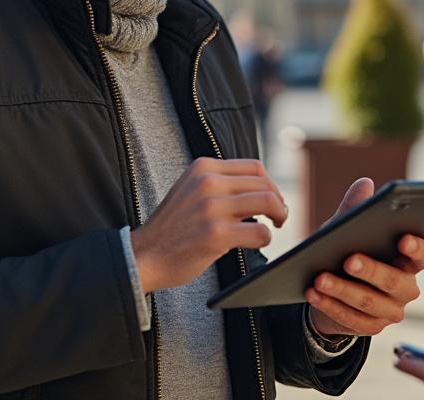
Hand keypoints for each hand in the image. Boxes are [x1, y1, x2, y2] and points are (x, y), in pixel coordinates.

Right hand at [130, 158, 286, 292]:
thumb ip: (218, 184)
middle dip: (278, 201)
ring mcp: (212, 208)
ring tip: (275, 227)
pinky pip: (260, 232)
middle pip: (264, 183)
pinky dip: (265, 238)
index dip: (270, 184)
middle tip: (279, 217)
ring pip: (268, 202)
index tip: (272, 200)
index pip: (254, 167)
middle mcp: (208, 182)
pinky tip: (256, 243)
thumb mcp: (190, 190)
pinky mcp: (216, 234)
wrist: (144, 255)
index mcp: (203, 167)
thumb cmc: (172, 228)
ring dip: (279, 216)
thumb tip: (259, 187)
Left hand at [306, 178, 423, 336]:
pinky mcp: (370, 328)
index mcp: (409, 261)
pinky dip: (329, 305)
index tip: (403, 239)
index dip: (417, 249)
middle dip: (371, 270)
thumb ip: (356, 209)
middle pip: (395, 281)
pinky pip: (351, 319)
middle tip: (349, 259)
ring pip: (370, 302)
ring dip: (342, 289)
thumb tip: (365, 184)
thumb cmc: (343, 253)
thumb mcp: (346, 230)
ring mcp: (390, 311)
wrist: (329, 290)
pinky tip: (312, 293)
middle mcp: (406, 288)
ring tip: (320, 278)